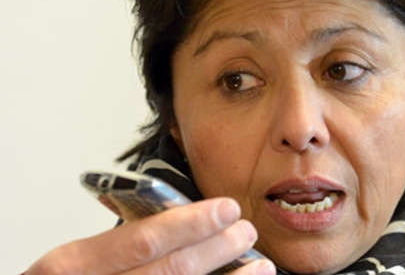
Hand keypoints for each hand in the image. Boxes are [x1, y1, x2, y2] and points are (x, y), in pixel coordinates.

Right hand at [24, 197, 275, 274]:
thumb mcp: (75, 261)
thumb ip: (116, 242)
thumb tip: (177, 216)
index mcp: (72, 265)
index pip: (143, 240)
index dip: (190, 224)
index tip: (227, 208)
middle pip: (171, 270)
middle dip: (216, 249)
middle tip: (245, 230)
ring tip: (259, 263)